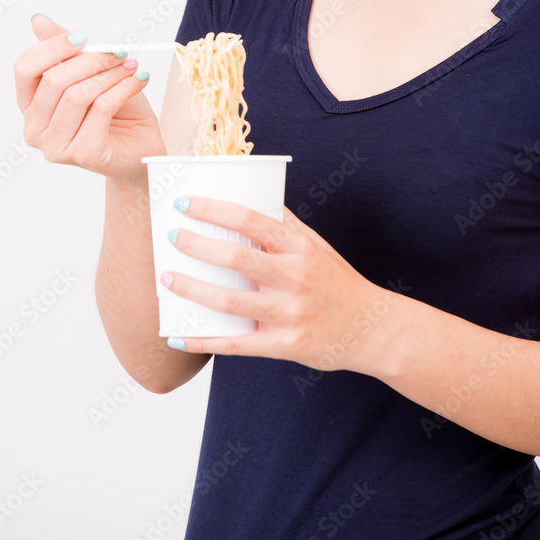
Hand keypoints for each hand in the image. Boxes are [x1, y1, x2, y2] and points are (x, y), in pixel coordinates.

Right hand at [13, 14, 166, 183]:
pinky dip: (123, 88)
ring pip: (78, 95)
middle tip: (118, 52)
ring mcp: (56, 146)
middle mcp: (35, 130)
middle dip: (91, 60)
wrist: (141, 147)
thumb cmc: (116, 112)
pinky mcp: (83, 154)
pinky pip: (101, 109)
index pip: (25, 69)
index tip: (83, 36)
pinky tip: (138, 81)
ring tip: (130, 66)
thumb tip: (38, 20)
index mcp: (30, 107)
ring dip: (110, 74)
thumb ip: (65, 51)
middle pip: (54, 80)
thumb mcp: (90, 74)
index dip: (53, 47)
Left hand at [160, 195, 398, 373]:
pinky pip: (237, 344)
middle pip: (236, 258)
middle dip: (196, 246)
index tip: (184, 203)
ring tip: (168, 279)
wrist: (372, 328)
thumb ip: (283, 224)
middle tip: (171, 237)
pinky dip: (204, 339)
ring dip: (192, 290)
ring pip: (230, 301)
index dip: (213, 209)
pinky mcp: (285, 345)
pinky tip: (180, 334)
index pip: (249, 219)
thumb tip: (250, 196)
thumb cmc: (337, 281)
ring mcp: (290, 313)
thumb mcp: (315, 245)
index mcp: (298, 247)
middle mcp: (294, 277)